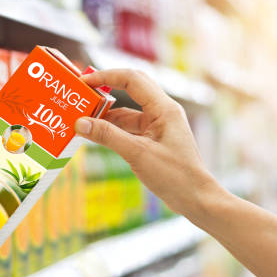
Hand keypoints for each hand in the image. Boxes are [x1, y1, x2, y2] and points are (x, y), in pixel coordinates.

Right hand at [74, 69, 221, 216]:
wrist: (196, 199)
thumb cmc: (175, 176)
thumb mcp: (137, 154)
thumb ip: (108, 136)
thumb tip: (80, 123)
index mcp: (164, 108)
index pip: (132, 79)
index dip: (106, 76)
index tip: (84, 81)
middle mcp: (163, 111)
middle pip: (131, 88)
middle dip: (106, 88)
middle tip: (82, 92)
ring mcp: (159, 125)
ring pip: (129, 110)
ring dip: (107, 113)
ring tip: (84, 116)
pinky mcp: (155, 139)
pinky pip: (130, 127)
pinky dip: (114, 128)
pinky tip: (98, 134)